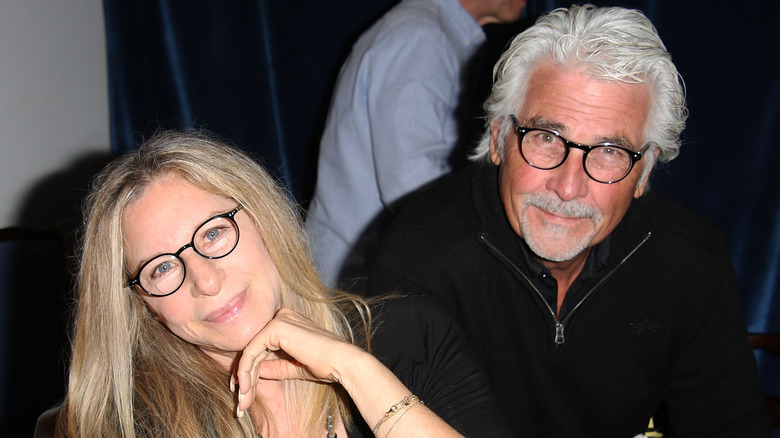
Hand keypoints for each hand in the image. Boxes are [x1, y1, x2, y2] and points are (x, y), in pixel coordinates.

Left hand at [233, 308, 364, 412]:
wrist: (341, 362)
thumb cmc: (325, 364)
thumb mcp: (294, 367)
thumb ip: (276, 366)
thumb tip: (257, 372)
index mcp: (288, 321)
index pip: (262, 345)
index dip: (251, 368)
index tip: (245, 388)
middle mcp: (282, 316)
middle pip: (255, 348)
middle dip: (246, 375)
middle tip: (242, 398)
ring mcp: (278, 320)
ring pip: (251, 351)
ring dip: (245, 377)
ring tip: (244, 398)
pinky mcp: (275, 328)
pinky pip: (252, 351)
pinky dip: (247, 371)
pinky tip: (247, 387)